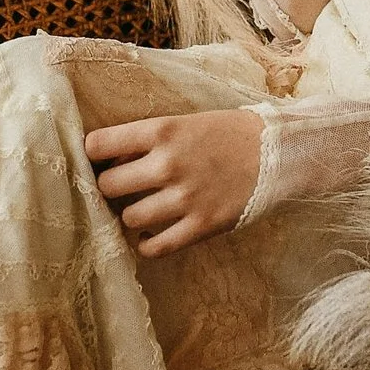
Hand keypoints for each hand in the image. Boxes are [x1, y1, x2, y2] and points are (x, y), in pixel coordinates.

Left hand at [84, 107, 266, 255]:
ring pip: (129, 218)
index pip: (98, 144)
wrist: (277, 152)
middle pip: (108, 185)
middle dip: (111, 188)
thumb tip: (108, 161)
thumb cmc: (227, 133)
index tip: (98, 160)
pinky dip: (147, 245)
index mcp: (161, 131)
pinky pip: (156, 247)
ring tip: (144, 210)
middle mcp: (168, 164)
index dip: (92, 154)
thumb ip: (147, 142)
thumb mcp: (184, 123)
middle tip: (122, 189)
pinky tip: (151, 237)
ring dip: (132, 216)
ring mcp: (185, 197)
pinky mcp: (201, 225)